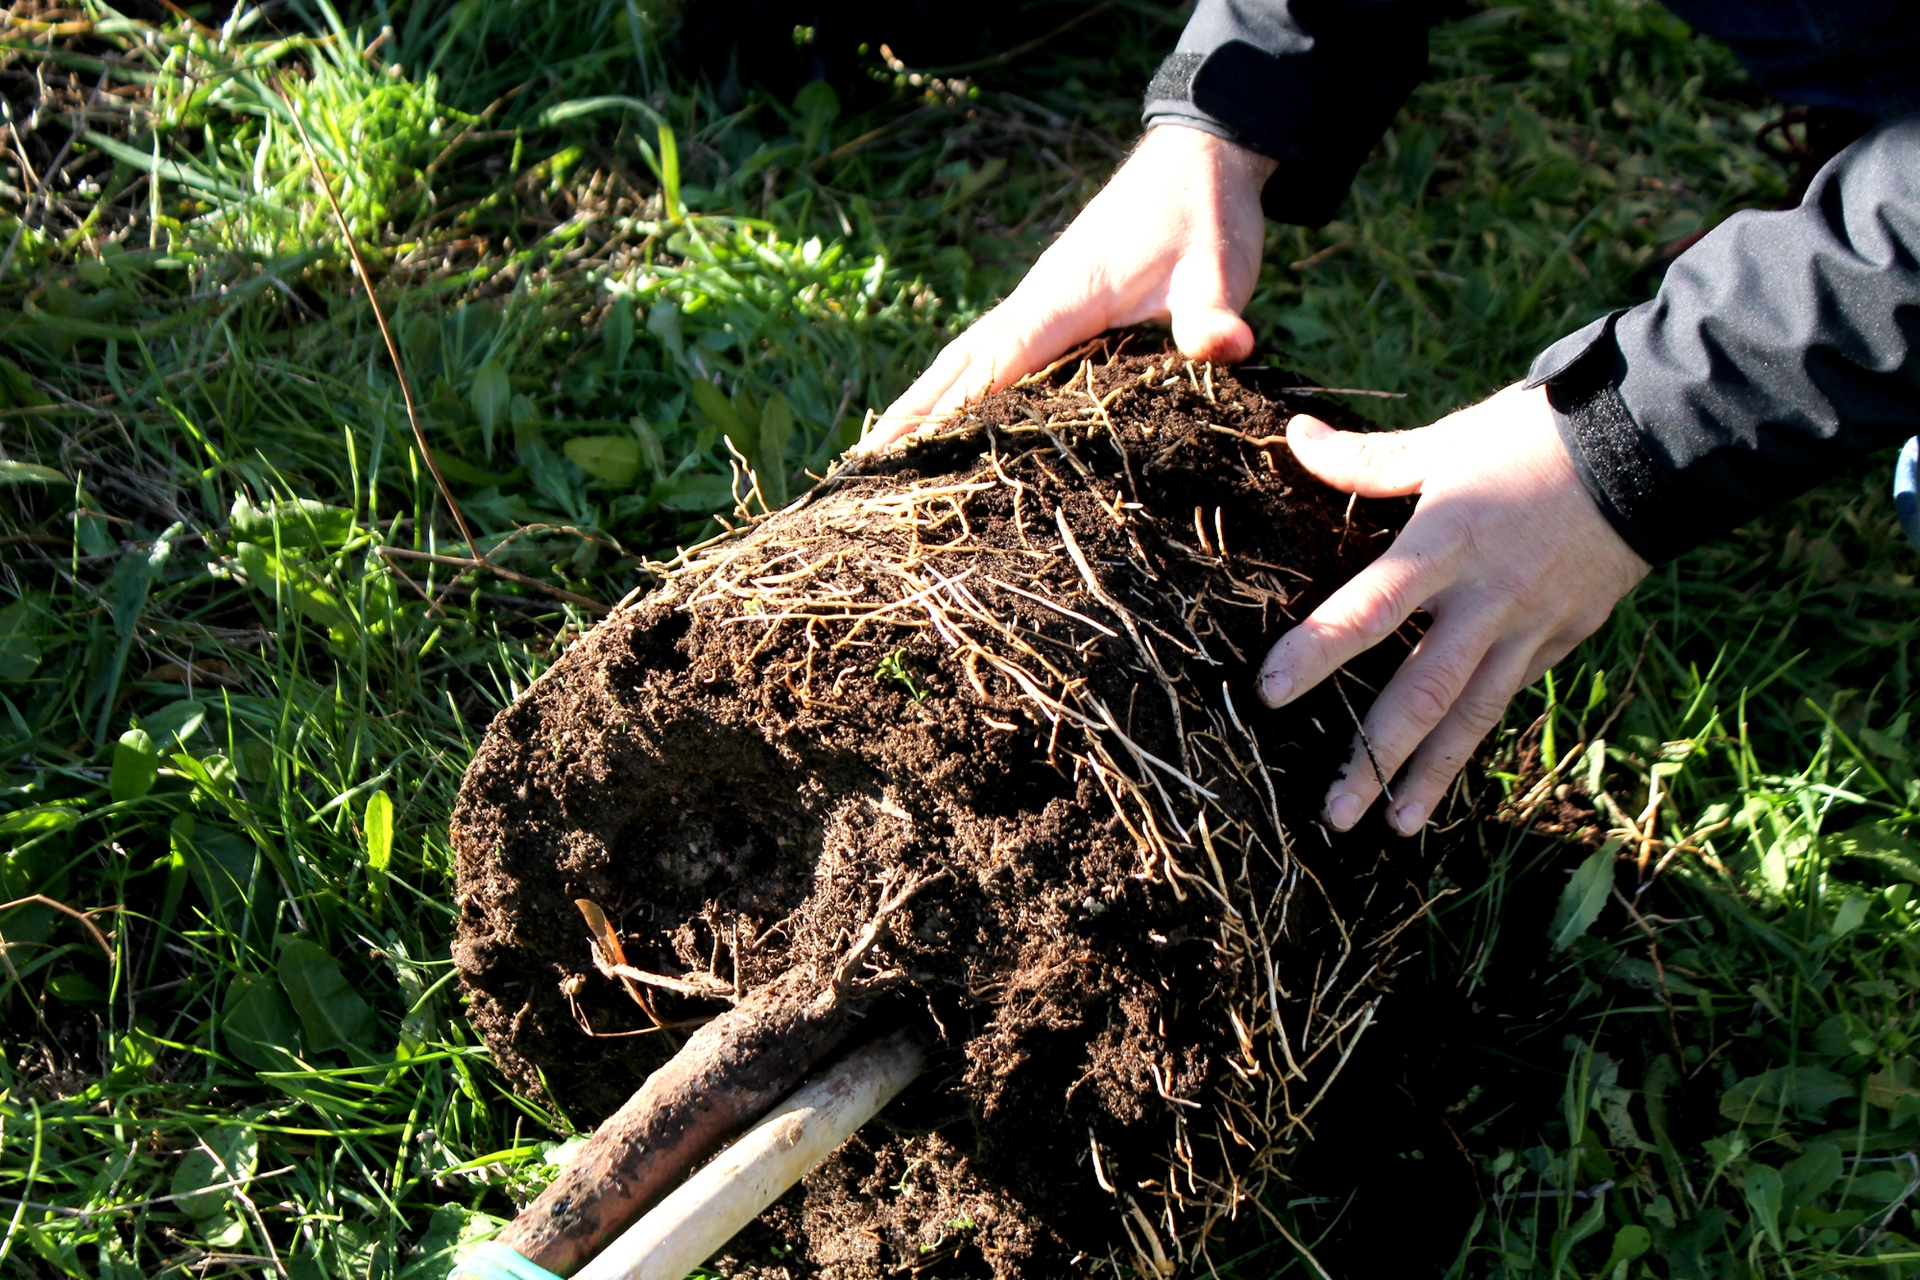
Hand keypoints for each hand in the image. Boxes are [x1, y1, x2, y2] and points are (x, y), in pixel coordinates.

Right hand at [858, 124, 1275, 451]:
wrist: (1200, 156)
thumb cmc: (1206, 214)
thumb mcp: (1220, 267)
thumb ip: (1215, 314)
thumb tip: (1227, 347)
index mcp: (1065, 297)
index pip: (999, 362)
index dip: (956, 412)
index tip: (910, 457)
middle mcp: (1035, 300)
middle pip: (958, 366)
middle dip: (910, 416)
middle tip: (859, 471)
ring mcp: (1036, 301)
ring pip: (963, 359)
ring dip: (918, 403)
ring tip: (873, 455)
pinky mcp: (1048, 304)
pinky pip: (986, 354)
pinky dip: (951, 387)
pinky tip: (938, 419)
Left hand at [1256, 384, 1649, 835]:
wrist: (1650, 450)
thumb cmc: (1537, 436)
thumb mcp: (1449, 440)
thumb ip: (1367, 458)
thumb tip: (1294, 440)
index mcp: (1447, 543)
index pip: (1370, 608)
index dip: (1318, 651)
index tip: (1268, 694)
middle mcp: (1487, 597)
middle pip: (1424, 689)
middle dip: (1376, 756)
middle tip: (1333, 813)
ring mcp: (1530, 625)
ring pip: (1473, 714)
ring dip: (1430, 776)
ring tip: (1392, 827)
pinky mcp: (1562, 639)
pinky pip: (1509, 697)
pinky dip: (1476, 739)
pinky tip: (1445, 778)